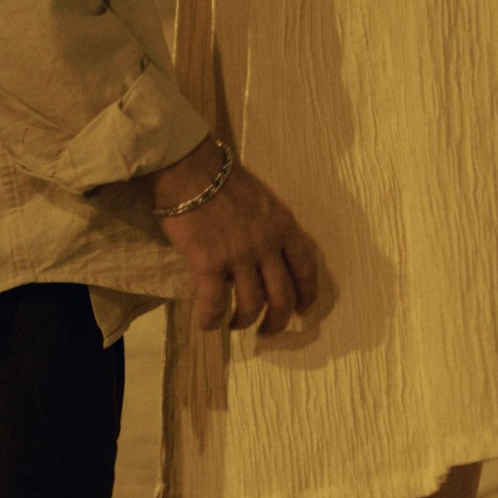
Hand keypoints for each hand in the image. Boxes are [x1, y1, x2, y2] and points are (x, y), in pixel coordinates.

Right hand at [152, 143, 321, 336]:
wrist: (189, 167)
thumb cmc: (222, 177)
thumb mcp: (263, 200)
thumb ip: (270, 228)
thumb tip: (266, 257)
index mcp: (284, 226)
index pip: (307, 269)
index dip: (308, 295)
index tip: (303, 309)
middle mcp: (267, 245)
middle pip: (283, 298)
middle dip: (278, 321)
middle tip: (268, 331)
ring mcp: (239, 256)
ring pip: (252, 306)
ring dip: (244, 322)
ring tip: (235, 324)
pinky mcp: (209, 264)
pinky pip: (215, 305)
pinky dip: (211, 321)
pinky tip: (206, 324)